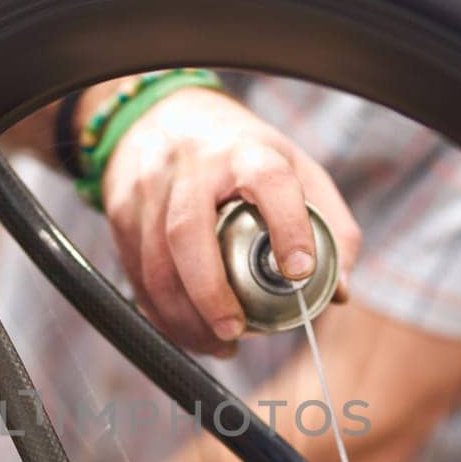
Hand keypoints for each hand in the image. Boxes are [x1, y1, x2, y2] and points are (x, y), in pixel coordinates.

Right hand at [99, 87, 361, 354]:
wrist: (164, 117)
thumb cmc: (241, 155)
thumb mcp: (296, 169)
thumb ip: (330, 227)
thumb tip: (338, 293)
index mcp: (246, 151)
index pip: (269, 182)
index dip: (287, 228)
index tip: (299, 273)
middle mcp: (192, 165)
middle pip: (188, 231)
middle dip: (210, 292)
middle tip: (236, 331)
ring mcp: (149, 187)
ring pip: (156, 262)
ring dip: (184, 316)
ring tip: (218, 344)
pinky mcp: (121, 212)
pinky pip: (136, 274)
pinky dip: (161, 313)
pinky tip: (187, 332)